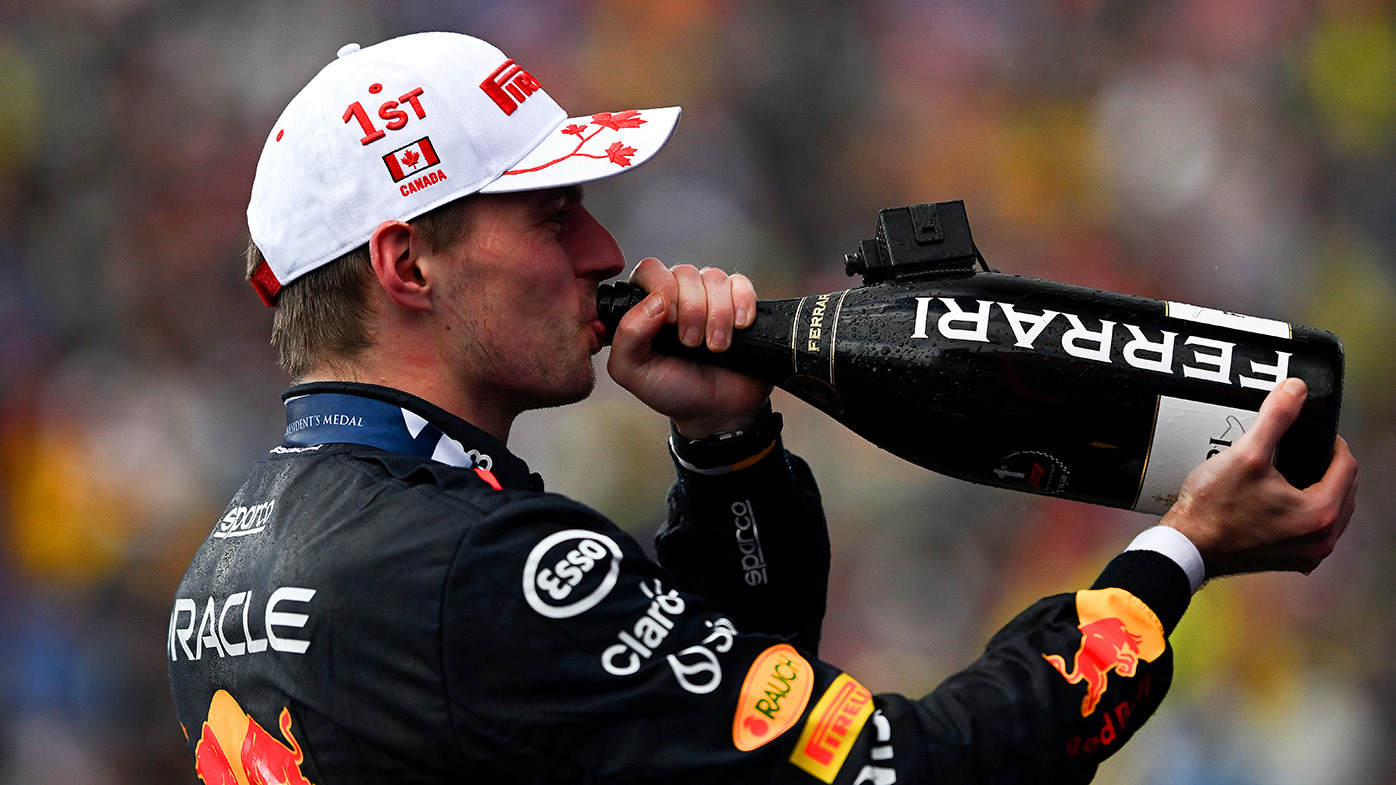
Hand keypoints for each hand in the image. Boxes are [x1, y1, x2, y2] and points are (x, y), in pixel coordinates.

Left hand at [606, 258, 772, 437]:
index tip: (669, 322)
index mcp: (648, 305)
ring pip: (714, 278)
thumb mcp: (632, 372)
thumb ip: (627, 335)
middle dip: (692, 310)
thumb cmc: (671, 390)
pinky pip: (742, 284)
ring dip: (717, 314)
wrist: (717, 412)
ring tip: (716, 347)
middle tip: (692, 343)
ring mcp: (711, 298)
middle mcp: (679, 295)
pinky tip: (740, 326)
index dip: (661, 287)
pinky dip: (742, 303)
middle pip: (685, 273)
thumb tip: (656, 300)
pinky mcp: (740, 303)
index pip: (650, 270)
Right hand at [1162, 378, 1358, 578]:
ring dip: (1321, 489)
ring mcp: (1308, 554)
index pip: (1348, 465)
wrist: (1188, 546)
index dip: (1331, 442)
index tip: (1313, 434)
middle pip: (1346, 489)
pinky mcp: (1293, 560)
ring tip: (1293, 473)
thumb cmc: (1212, 509)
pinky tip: (1285, 500)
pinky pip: (1316, 530)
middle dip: (1327, 466)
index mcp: (1320, 513)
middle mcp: (1321, 539)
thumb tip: (1295, 390)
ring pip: (1333, 511)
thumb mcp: (1246, 453)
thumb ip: (1276, 417)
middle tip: (1301, 450)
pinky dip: (1308, 511)